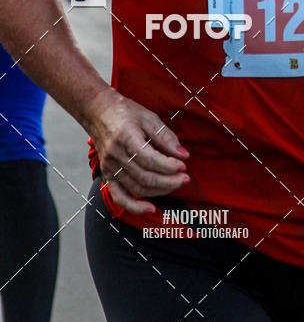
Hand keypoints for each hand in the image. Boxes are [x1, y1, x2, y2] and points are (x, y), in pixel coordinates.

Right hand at [86, 87, 189, 214]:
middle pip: (144, 177)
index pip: (149, 159)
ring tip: (176, 184)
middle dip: (168, 181)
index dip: (169, 166)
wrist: (99, 113)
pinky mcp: (107, 175)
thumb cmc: (126, 113)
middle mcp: (115, 155)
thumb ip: (166, 137)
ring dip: (159, 191)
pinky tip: (150, 208)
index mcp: (126, 137)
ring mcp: (110, 167)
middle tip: (185, 178)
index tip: (184, 165)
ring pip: (136, 188)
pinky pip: (119, 197)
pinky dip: (134, 207)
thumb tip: (183, 155)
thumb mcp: (149, 118)